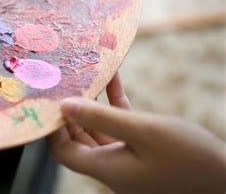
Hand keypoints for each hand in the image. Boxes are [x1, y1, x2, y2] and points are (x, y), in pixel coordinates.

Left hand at [48, 73, 225, 193]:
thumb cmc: (190, 157)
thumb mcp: (144, 131)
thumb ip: (101, 117)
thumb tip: (64, 106)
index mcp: (106, 167)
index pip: (62, 151)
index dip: (52, 127)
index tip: (50, 98)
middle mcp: (112, 165)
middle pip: (77, 138)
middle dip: (69, 110)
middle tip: (63, 81)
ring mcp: (127, 157)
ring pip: (98, 128)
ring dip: (93, 103)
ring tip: (85, 74)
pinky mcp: (143, 149)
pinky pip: (121, 124)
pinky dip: (115, 104)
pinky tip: (113, 78)